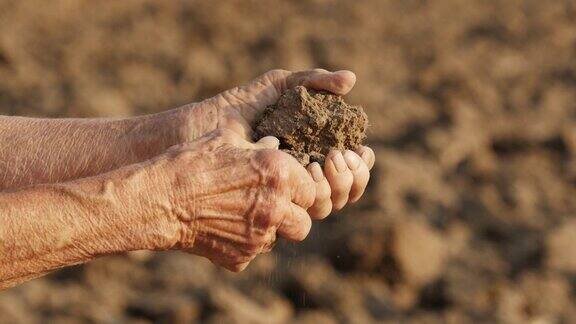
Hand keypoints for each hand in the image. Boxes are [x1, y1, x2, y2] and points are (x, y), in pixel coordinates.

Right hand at [146, 128, 336, 270]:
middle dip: (293, 215)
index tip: (287, 185)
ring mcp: (259, 237)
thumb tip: (272, 144)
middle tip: (274, 205)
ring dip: (272, 229)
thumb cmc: (191, 162)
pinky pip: (254, 252)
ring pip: (281, 239)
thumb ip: (257, 145)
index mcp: (280, 174)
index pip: (312, 189)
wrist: (160, 199)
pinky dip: (244, 243)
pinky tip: (224, 226)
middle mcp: (276, 207)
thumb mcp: (226, 140)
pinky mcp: (241, 258)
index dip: (300, 187)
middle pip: (305, 221)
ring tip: (248, 215)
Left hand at [177, 69, 374, 216]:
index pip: (351, 167)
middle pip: (346, 192)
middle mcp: (302, 177)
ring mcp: (285, 195)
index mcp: (312, 152)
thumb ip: (313, 80)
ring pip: (327, 205)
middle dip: (352, 177)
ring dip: (334, 187)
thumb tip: (352, 79)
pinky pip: (299, 216)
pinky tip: (302, 174)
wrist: (198, 131)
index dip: (361, 163)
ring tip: (320, 163)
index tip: (358, 149)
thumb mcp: (276, 87)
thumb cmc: (235, 109)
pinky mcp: (268, 207)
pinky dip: (311, 197)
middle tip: (337, 157)